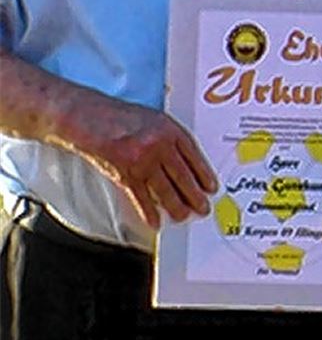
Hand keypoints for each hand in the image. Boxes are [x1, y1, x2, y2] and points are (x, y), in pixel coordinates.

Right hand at [69, 97, 217, 228]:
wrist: (92, 119)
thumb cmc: (123, 117)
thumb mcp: (156, 119)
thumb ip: (173, 138)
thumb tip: (188, 161)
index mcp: (171, 131)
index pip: (194, 157)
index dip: (204, 174)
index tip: (211, 187)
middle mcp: (160, 146)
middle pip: (183, 176)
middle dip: (195, 195)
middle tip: (203, 208)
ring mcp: (143, 162)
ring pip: (165, 190)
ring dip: (176, 207)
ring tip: (184, 216)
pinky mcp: (125, 174)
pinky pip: (141, 198)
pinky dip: (148, 212)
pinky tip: (156, 222)